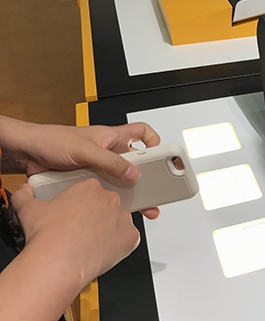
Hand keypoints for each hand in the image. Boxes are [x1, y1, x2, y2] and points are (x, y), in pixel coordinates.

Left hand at [0, 118, 161, 218]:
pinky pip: (104, 192)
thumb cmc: (51, 140)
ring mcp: (98, 168)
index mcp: (111, 137)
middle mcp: (107, 152)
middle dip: (147, 177)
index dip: (154, 141)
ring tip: (140, 205)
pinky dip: (109, 201)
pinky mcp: (87, 182)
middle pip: (135, 164)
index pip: (141, 133)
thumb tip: (132, 173)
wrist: (26, 154)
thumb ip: (110, 162)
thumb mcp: (85, 149)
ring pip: (121, 181)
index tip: (162, 155)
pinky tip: (111, 207)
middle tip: (157, 188)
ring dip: (129, 193)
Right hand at [11, 181, 139, 283]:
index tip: (75, 214)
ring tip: (90, 242)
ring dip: (109, 230)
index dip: (82, 204)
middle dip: (96, 216)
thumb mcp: (28, 208)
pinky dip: (119, 246)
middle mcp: (110, 200)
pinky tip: (102, 250)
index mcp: (90, 188)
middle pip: (107, 206)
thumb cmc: (47, 236)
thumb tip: (24, 192)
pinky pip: (129, 240)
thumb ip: (25, 196)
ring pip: (119, 222)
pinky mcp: (131, 237)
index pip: (91, 191)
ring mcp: (123, 218)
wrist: (58, 262)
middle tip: (82, 230)